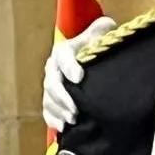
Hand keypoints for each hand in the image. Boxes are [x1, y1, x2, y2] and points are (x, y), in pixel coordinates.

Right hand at [42, 16, 115, 130]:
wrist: (90, 61)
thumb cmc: (97, 47)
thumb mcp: (102, 34)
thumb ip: (102, 29)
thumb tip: (107, 25)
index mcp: (64, 50)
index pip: (63, 55)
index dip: (69, 66)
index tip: (79, 77)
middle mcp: (53, 68)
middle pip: (52, 82)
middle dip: (62, 96)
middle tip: (75, 109)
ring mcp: (51, 85)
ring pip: (48, 99)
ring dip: (58, 110)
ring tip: (72, 120)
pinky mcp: (52, 100)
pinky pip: (47, 111)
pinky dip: (53, 120)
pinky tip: (62, 128)